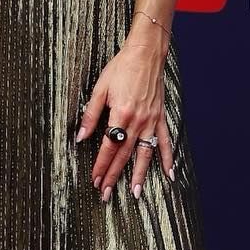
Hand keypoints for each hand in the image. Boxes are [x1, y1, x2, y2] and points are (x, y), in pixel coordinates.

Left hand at [74, 35, 174, 200]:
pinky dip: (168, 159)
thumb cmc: (121, 68)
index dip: (101, 165)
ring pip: (145, 154)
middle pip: (124, 155)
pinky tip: (169, 175)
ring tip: (135, 193)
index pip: (108, 147)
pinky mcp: (160, 118)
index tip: (95, 179)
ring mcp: (151, 122)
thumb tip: (80, 136)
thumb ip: (90, 114)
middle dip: (114, 176)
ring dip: (140, 176)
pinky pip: (165, 143)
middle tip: (106, 194)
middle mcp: (138, 122)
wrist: (145, 55)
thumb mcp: (100, 88)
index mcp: (120, 114)